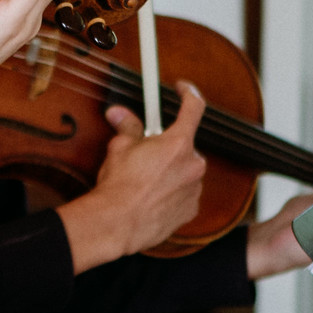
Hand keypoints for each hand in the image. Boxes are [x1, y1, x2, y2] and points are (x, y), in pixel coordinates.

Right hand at [57, 85, 208, 272]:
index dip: (188, 94)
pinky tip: (152, 196)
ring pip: (185, 170)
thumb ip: (128, 128)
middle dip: (167, 145)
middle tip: (146, 151)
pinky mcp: (190, 210)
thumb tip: (120, 115)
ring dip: (170, 170)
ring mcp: (194, 189)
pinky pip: (184, 193)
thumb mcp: (120, 148)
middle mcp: (193, 164)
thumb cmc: (119, 186)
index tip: (183, 90)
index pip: (193, 108)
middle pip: (185, 145)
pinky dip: (171, 192)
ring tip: (145, 179)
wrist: (117, 222)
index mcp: (178, 143)